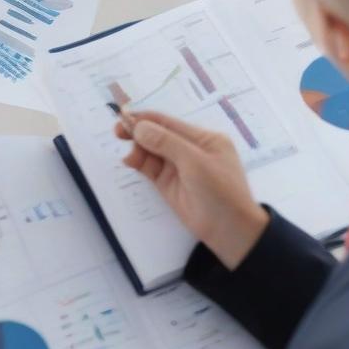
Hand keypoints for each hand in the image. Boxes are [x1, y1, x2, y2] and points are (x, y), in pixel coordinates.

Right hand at [117, 111, 268, 269]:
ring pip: (151, 151)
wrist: (231, 233)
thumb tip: (139, 126)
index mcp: (203, 139)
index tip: (124, 116)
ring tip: (129, 155)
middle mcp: (190, 149)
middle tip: (117, 131)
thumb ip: (166, 143)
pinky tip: (129, 160)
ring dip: (137, 149)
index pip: (170, 123)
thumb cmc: (221, 191)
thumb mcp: (196, 162)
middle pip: (158, 135)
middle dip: (138, 132)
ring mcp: (178, 167)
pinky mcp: (168, 184)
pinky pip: (150, 168)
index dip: (146, 118)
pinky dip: (138, 162)